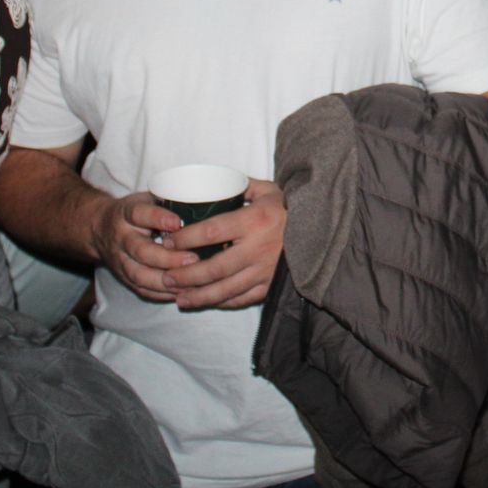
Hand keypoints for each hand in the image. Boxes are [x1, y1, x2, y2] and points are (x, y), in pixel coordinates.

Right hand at [89, 191, 193, 302]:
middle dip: (168, 258)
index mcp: (126, 213)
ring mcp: (120, 261)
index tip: (178, 222)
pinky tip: (184, 292)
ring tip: (191, 281)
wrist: (99, 228)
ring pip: (140, 275)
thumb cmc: (135, 211)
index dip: (158, 219)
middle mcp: (121, 238)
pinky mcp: (124, 278)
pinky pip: (142, 289)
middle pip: (141, 251)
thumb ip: (169, 202)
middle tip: (193, 259)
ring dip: (167, 281)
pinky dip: (163, 294)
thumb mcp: (147, 198)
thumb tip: (204, 204)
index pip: (139, 214)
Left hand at [162, 178, 284, 309]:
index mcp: (255, 220)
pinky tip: (203, 301)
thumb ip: (239, 187)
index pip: (211, 232)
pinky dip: (220, 302)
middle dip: (185, 275)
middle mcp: (259, 248)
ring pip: (225, 289)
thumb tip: (211, 185)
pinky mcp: (270, 286)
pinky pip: (240, 299)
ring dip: (198, 295)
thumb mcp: (268, 190)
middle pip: (214, 268)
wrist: (321, 231)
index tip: (169, 241)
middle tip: (166, 276)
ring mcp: (265, 271)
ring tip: (178, 297)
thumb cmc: (288, 209)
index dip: (186, 238)